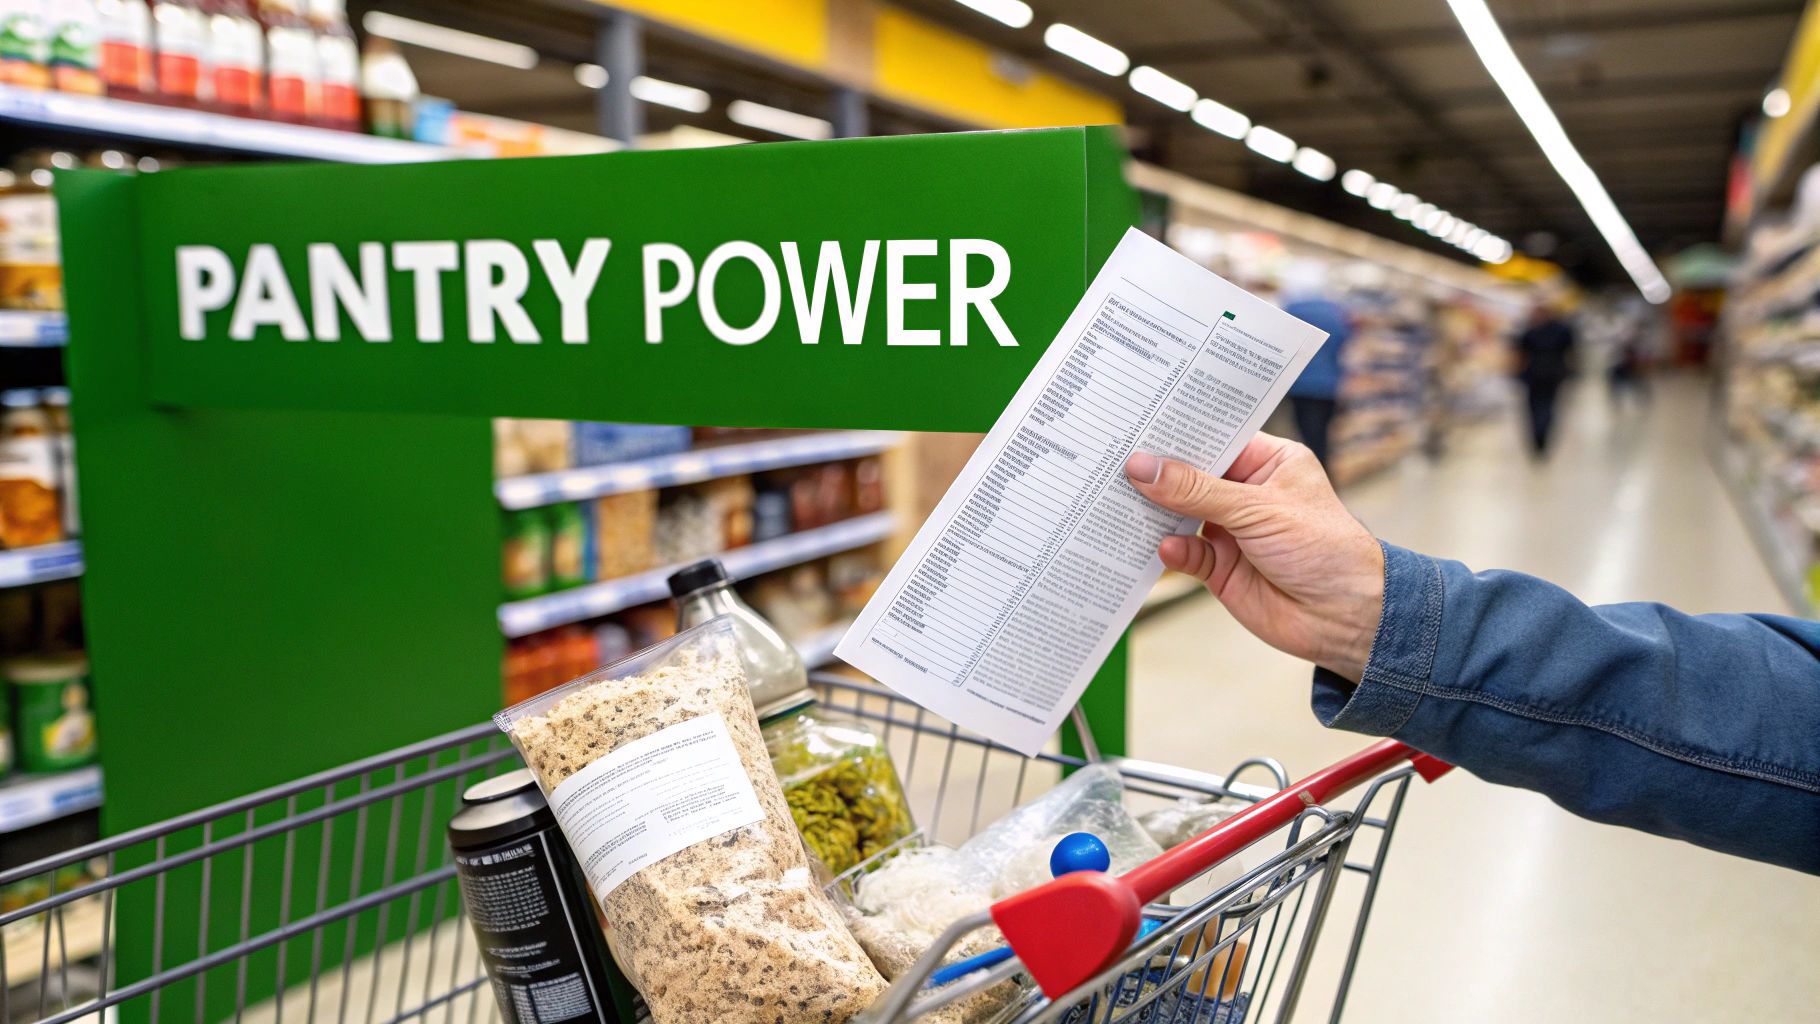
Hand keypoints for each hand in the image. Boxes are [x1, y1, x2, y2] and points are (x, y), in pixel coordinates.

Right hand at [1124, 434, 1384, 681]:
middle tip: (1116, 460)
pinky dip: (1171, 551)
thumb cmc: (1325, 549)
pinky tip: (1164, 549)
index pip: (1216, 438)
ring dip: (1157, 513)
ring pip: (1180, 515)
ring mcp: (1231, 531)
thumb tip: (1143, 467)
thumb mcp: (1258, 509)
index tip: (1138, 422)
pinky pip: (1185, 554)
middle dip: (1159, 473)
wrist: (1346, 617)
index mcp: (1268, 462)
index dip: (1180, 432)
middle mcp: (1247, 493)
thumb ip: (1197, 490)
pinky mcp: (1220, 567)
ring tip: (1122, 501)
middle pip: (1191, 477)